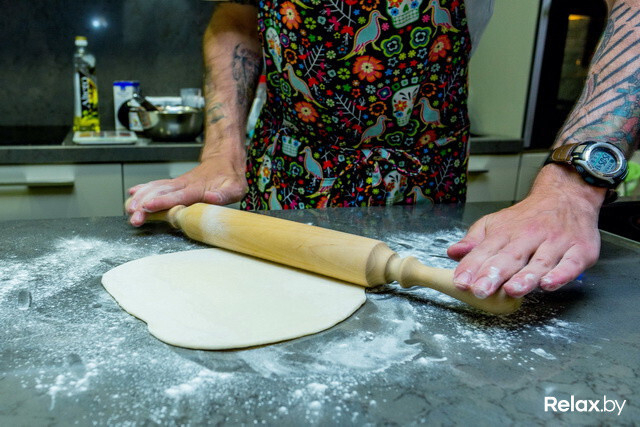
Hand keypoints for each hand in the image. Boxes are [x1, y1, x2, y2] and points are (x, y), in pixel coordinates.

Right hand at [126, 157, 247, 226]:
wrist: (225, 159)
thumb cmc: (231, 176)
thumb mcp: (235, 187)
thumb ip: (224, 194)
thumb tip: (212, 198)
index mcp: (198, 188)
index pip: (178, 196)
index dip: (162, 202)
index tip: (147, 207)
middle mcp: (184, 184)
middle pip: (161, 194)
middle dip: (145, 204)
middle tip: (133, 215)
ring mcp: (179, 183)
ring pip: (156, 189)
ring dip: (141, 198)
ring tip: (129, 208)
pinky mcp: (176, 184)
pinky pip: (157, 185)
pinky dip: (144, 188)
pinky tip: (133, 193)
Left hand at [447, 165, 604, 297]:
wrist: (567, 195)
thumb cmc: (527, 217)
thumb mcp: (496, 223)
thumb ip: (475, 241)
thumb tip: (452, 252)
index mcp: (506, 232)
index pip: (485, 251)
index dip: (472, 267)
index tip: (460, 281)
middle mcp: (529, 237)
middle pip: (509, 258)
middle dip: (494, 275)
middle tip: (480, 290)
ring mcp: (555, 243)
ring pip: (539, 262)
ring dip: (525, 277)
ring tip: (511, 290)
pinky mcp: (579, 251)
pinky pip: (570, 264)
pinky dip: (561, 275)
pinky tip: (548, 284)